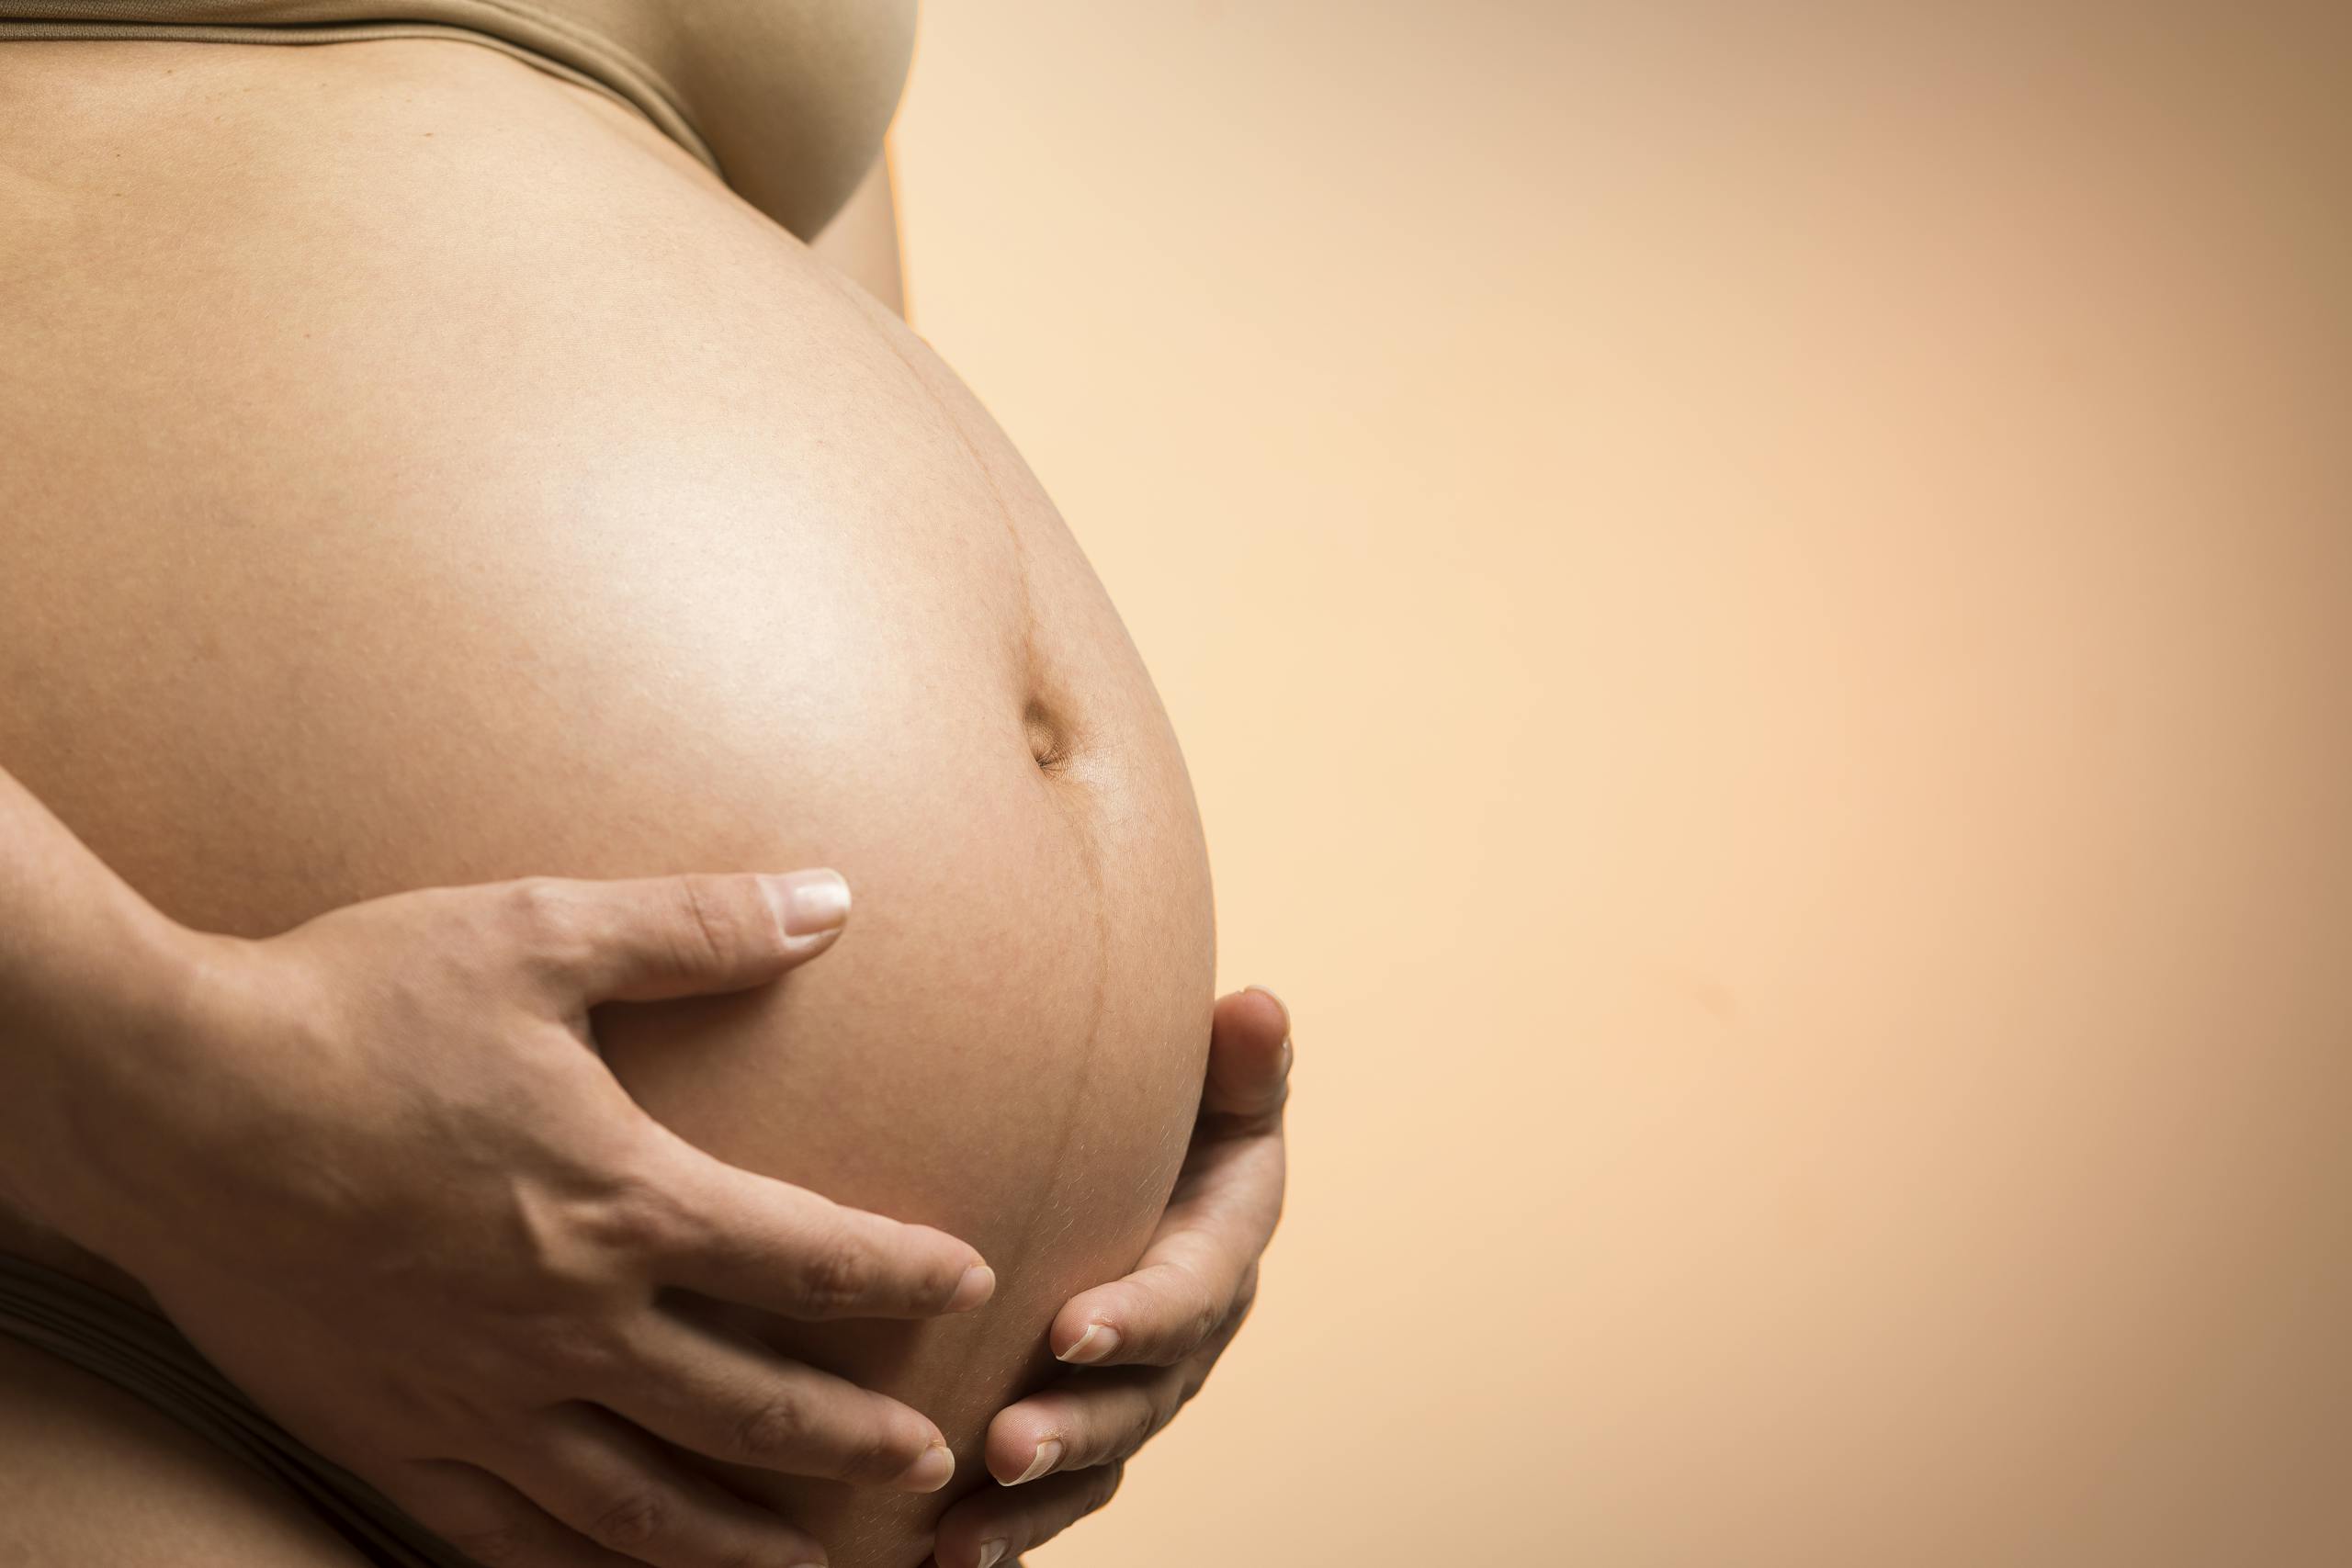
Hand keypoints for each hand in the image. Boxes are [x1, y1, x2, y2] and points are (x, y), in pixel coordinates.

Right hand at [30, 869, 992, 1567]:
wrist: (166, 1099)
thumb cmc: (355, 1006)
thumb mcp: (538, 935)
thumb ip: (696, 928)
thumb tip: (832, 899)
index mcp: (618, 1201)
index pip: (804, 1257)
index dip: (899, 1274)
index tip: (965, 1283)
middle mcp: (564, 1323)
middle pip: (748, 1408)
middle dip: (852, 1443)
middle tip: (935, 1469)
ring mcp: (473, 1397)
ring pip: (637, 1504)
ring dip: (738, 1542)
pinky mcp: (385, 1435)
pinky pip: (498, 1535)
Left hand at [926, 986, 1292, 1567]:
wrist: (1142, 1163)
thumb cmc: (1177, 1112)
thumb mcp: (1222, 1087)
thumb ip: (1241, 1063)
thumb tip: (1256, 1008)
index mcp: (1220, 1248)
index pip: (1189, 1289)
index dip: (1141, 1316)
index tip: (1072, 1327)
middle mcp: (1185, 1336)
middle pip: (1139, 1399)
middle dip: (1075, 1427)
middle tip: (1006, 1444)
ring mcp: (1134, 1391)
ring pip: (1094, 1461)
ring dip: (1032, 1502)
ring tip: (960, 1531)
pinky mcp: (1082, 1425)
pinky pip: (1051, 1496)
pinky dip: (1003, 1535)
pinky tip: (935, 1562)